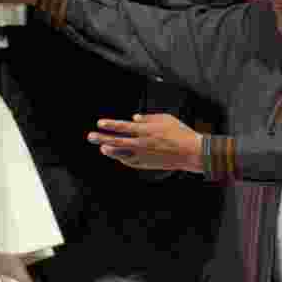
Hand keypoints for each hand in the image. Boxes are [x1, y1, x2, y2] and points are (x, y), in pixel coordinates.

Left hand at [87, 114, 203, 172]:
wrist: (191, 153)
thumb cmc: (180, 133)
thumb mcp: (165, 119)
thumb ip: (148, 118)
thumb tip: (133, 117)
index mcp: (146, 131)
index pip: (124, 127)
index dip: (111, 125)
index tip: (100, 123)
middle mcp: (142, 144)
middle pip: (118, 141)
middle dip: (102, 138)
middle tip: (90, 137)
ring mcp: (143, 156)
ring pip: (122, 154)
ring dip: (110, 150)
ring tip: (101, 148)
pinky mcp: (146, 164)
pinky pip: (130, 161)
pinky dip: (122, 157)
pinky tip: (116, 154)